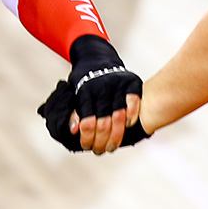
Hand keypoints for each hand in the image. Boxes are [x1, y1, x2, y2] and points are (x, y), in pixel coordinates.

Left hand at [39, 35, 145, 153]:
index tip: (86, 146)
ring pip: (119, 117)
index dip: (87, 138)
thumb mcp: (74, 94)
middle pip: (104, 124)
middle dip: (101, 142)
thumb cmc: (83, 82)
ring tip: (112, 147)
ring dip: (116, 137)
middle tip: (99, 150)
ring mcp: (118, 85)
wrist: (96, 58)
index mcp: (86, 93)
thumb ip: (75, 111)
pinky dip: (132, 117)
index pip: (88, 123)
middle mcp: (102, 89)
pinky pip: (134, 103)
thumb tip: (73, 130)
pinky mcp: (132, 82)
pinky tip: (129, 127)